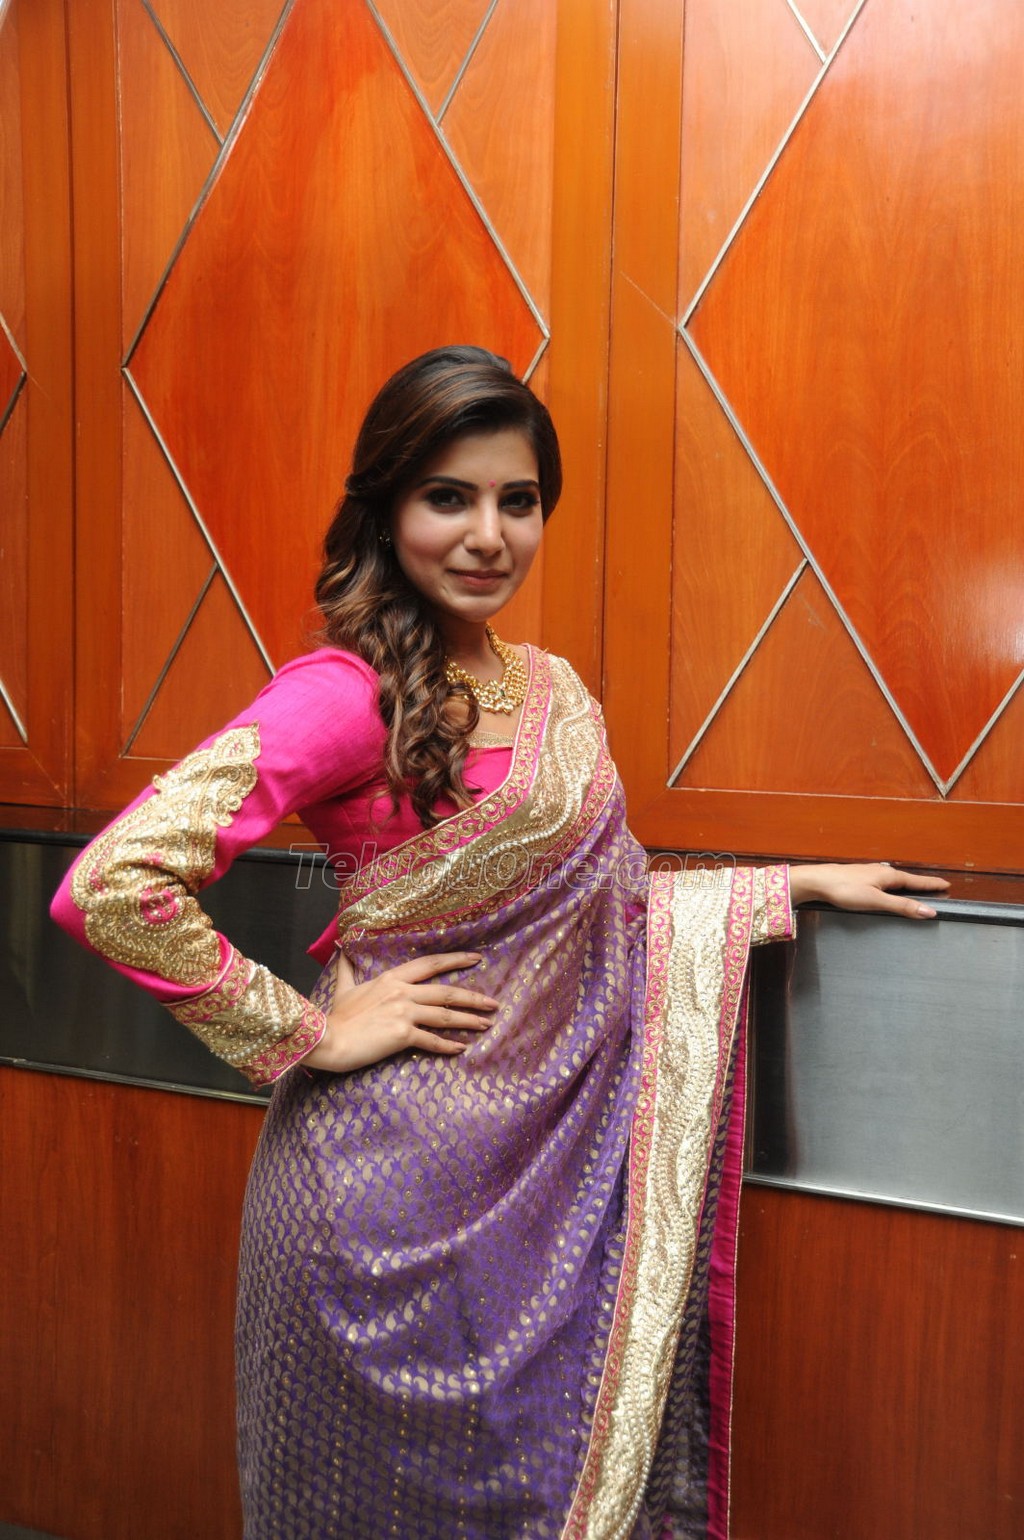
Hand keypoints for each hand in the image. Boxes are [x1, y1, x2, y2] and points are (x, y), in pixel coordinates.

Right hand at [301, 951, 498, 1073]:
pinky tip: (461, 1048)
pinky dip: (449, 1046)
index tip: (476, 959)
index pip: (430, 964)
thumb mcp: (343, 987)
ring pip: (445, 1015)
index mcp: (392, 978)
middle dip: (473, 997)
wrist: (328, 1039)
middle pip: (447, 991)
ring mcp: (404, 1012)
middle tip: (493, 1002)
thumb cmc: (336, 1016)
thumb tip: (340, 949)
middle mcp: (402, 991)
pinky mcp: (403, 1035)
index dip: (456, 960)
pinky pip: (432, 1040)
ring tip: (486, 1024)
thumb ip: (347, 969)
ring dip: (469, 1020)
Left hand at [789, 862, 949, 918]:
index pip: (917, 881)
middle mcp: (881, 872)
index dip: (932, 884)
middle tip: (936, 887)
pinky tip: (886, 889)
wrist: (816, 881)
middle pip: (907, 880)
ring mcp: (869, 874)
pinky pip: (882, 882)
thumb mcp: (876, 901)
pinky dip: (892, 887)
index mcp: (888, 876)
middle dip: (922, 884)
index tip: (946, 884)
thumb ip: (902, 906)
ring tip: (916, 889)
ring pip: (893, 880)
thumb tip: (929, 911)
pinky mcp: (858, 878)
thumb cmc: (844, 889)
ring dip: (907, 885)